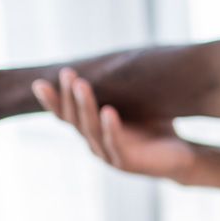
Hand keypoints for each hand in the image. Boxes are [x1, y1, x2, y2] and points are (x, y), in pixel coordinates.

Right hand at [32, 68, 196, 181]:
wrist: (180, 157)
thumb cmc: (155, 128)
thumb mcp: (135, 105)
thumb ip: (120, 89)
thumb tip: (113, 57)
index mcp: (93, 131)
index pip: (67, 115)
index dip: (52, 101)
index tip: (39, 83)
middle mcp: (95, 143)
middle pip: (75, 120)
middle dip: (68, 96)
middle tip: (67, 73)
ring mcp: (108, 155)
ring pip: (91, 129)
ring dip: (86, 105)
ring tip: (82, 84)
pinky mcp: (126, 163)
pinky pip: (115, 143)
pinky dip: (111, 127)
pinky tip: (108, 111)